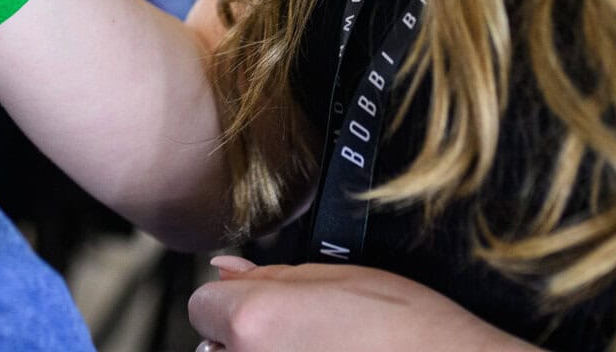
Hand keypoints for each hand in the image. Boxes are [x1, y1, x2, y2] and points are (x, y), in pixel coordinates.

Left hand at [189, 257, 538, 351]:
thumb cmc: (412, 332)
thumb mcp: (341, 277)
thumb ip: (273, 276)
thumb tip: (229, 271)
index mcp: (256, 321)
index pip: (202, 304)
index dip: (233, 300)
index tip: (259, 304)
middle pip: (215, 346)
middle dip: (246, 338)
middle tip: (300, 336)